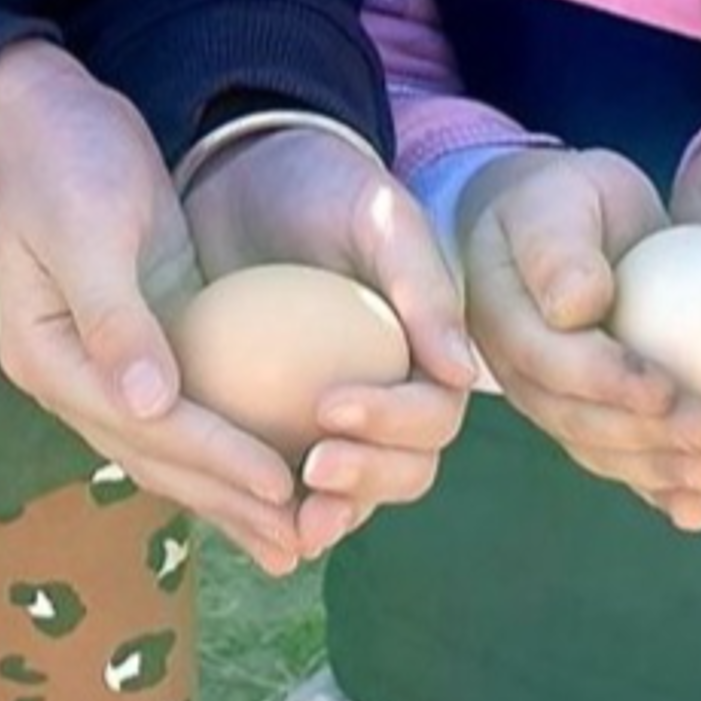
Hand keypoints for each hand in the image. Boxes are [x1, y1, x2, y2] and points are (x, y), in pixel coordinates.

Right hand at [0, 40, 301, 575]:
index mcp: (48, 358)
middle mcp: (73, 379)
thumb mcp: (88, 229)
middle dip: (229, 502)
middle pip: (158, 458)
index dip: (215, 458)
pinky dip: (231, 446)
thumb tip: (149, 404)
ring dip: (232, 495)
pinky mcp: (142, 349)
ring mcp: (105, 371)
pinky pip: (190, 413)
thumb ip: (115, 318)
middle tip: (300, 544)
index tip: (281, 485)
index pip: (144, 426)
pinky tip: (278, 471)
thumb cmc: (66, 163)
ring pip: (174, 450)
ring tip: (294, 539)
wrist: (44, 119)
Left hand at [185, 127, 475, 557]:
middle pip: (404, 470)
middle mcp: (392, 399)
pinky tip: (237, 515)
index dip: (394, 425)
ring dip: (325, 516)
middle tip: (311, 470)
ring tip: (286, 525)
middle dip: (367, 483)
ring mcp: (337, 421)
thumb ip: (422, 287)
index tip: (332, 407)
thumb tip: (463, 374)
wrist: (250, 175)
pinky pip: (281, 480)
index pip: (432, 416)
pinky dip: (267, 508)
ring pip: (348, 493)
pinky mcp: (279, 427)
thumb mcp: (378, 219)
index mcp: (429, 358)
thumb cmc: (325, 185)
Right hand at [457, 149, 700, 530]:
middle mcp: (515, 372)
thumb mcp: (558, 200)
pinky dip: (655, 488)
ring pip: (597, 449)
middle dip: (645, 440)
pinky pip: (616, 458)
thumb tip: (577, 307)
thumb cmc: (566, 203)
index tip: (669, 391)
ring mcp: (546, 402)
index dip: (609, 382)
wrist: (562, 229)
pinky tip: (696, 510)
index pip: (552, 360)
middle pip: (575, 418)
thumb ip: (557, 248)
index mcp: (498, 317)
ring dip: (656, 473)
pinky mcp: (581, 420)